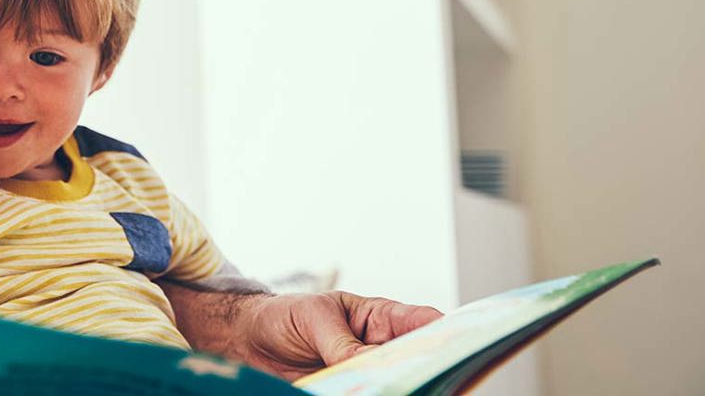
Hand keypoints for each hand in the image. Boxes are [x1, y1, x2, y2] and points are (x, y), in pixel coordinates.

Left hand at [233, 291, 442, 379]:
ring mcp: (365, 375)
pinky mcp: (347, 393)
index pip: (423, 322)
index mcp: (379, 318)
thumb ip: (343, 344)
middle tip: (434, 384)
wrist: (246, 340)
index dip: (447, 333)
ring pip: (396, 387)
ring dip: (401, 390)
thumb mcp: (314, 320)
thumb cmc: (284, 316)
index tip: (458, 346)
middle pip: (416, 363)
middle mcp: (378, 349)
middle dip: (427, 373)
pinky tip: (372, 395)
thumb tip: (368, 364)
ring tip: (403, 391)